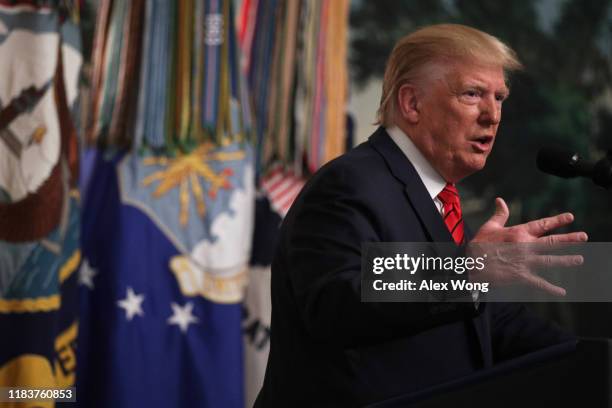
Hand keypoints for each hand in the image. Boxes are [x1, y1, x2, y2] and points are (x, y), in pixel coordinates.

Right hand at [469, 197, 587, 295]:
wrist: (471, 264)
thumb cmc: (479, 244)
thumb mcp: (489, 226)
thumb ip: (500, 214)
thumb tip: (501, 200)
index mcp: (518, 233)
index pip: (541, 224)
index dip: (557, 220)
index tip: (570, 217)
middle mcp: (525, 246)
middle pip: (552, 242)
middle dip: (569, 239)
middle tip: (584, 237)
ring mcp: (524, 262)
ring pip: (550, 261)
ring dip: (566, 260)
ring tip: (579, 259)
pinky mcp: (520, 276)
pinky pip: (539, 283)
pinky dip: (551, 288)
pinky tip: (562, 292)